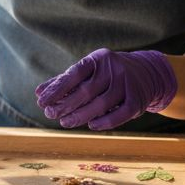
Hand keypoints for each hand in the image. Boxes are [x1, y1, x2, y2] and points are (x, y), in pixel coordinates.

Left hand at [34, 49, 177, 129]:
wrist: (146, 73)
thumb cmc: (107, 74)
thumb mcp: (88, 71)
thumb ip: (64, 81)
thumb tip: (38, 93)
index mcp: (99, 59)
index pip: (74, 73)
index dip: (57, 89)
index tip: (41, 102)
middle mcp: (114, 69)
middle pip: (86, 91)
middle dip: (65, 105)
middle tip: (50, 114)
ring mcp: (127, 84)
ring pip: (101, 104)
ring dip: (81, 116)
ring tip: (65, 122)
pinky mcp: (138, 100)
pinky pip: (120, 114)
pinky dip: (104, 122)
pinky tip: (91, 125)